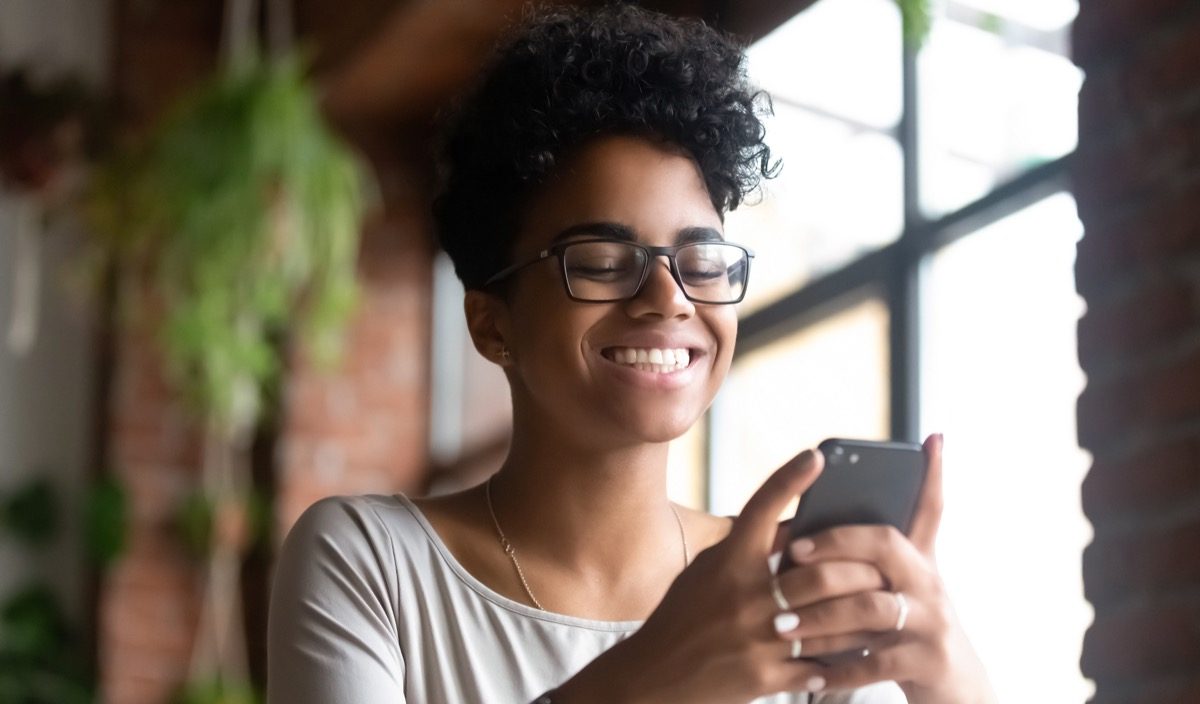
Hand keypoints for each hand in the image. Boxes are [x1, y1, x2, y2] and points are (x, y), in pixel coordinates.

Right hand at [556, 449, 886, 702]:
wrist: (653, 677)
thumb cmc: (683, 616)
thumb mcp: (708, 572)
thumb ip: (749, 550)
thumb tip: (799, 527)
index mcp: (727, 563)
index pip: (760, 508)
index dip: (789, 478)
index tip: (817, 456)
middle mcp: (743, 597)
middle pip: (821, 573)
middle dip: (861, 569)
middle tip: (886, 565)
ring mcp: (755, 639)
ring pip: (831, 623)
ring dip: (864, 616)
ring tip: (889, 608)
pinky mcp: (763, 677)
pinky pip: (820, 666)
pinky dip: (844, 661)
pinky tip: (863, 654)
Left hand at [773, 434, 996, 703]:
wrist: (956, 690)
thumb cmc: (906, 632)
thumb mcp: (892, 590)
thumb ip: (858, 563)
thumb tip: (792, 534)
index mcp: (917, 560)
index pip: (929, 507)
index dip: (932, 473)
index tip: (930, 440)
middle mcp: (928, 581)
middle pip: (884, 545)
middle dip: (835, 543)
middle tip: (793, 551)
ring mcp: (933, 620)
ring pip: (871, 607)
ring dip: (821, 616)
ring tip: (782, 626)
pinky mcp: (929, 660)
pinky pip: (876, 661)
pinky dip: (839, 669)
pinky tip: (810, 675)